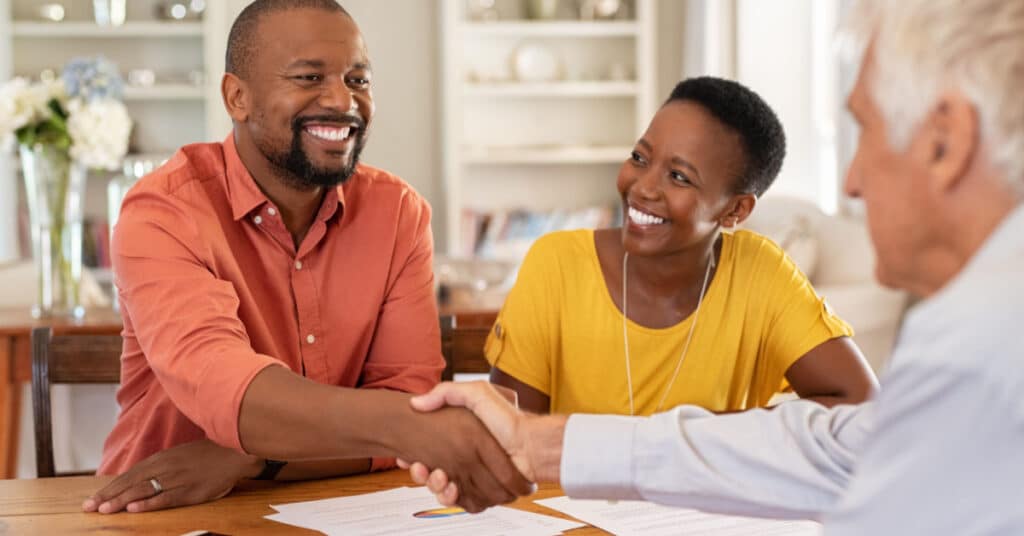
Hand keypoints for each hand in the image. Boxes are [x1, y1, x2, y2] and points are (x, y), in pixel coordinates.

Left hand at [82, 439, 260, 513]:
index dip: (110, 487)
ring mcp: (178, 479)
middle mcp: (166, 467)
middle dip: (108, 495)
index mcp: (162, 458)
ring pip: (144, 490)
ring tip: (104, 510)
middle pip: (131, 482)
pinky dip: (148, 503)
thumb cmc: (208, 454)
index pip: (129, 474)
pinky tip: (134, 509)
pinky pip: (165, 498)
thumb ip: (161, 465)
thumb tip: (140, 478)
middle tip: (89, 507)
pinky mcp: (191, 491)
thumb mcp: (180, 455)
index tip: (93, 498)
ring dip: (121, 500)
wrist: (235, 451)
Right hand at [403, 382, 566, 505]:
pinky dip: (449, 497)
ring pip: (441, 487)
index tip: (406, 456)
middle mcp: (464, 457)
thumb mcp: (477, 393)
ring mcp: (471, 475)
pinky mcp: (480, 491)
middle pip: (431, 470)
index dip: (415, 455)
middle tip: (418, 467)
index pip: (428, 448)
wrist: (530, 447)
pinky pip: (458, 499)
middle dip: (421, 472)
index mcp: (460, 437)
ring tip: (438, 476)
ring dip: (433, 485)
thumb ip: (447, 392)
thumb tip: (417, 403)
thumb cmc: (507, 419)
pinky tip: (450, 488)